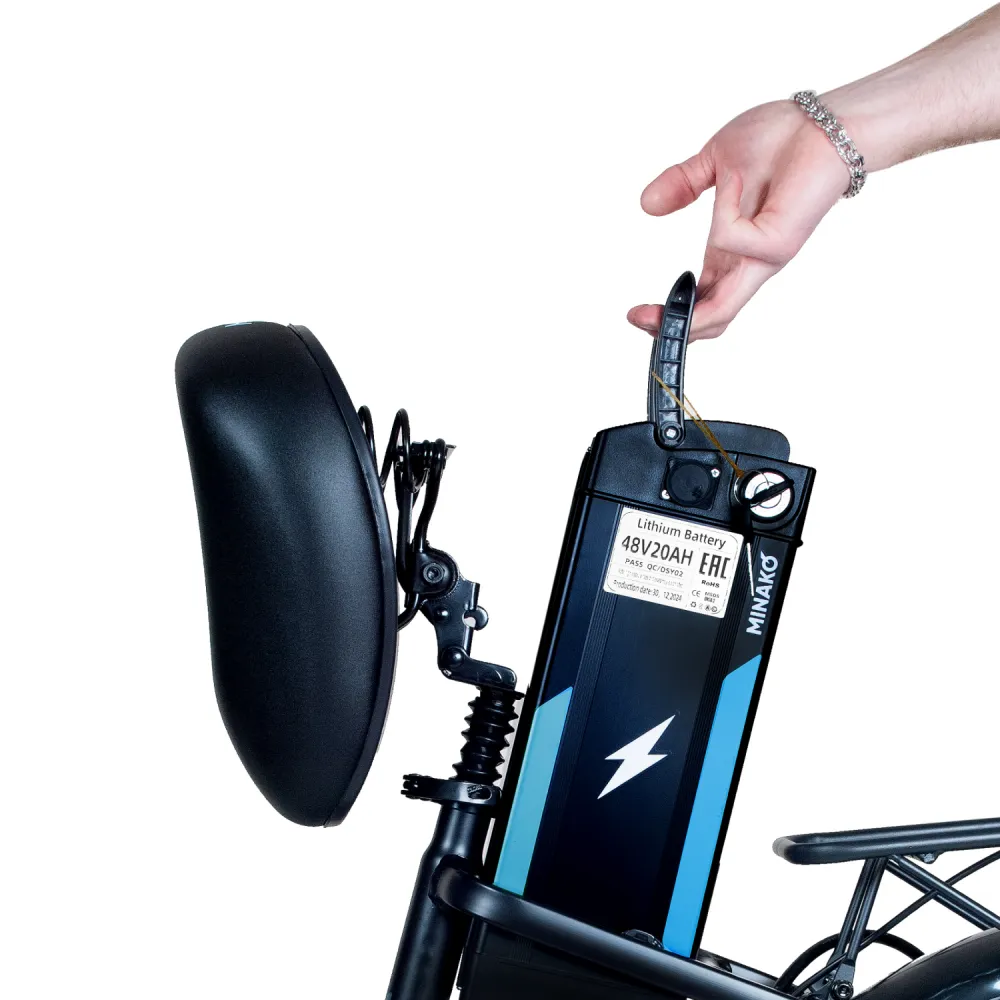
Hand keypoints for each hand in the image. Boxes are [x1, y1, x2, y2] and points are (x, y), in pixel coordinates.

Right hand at [627, 100, 849, 339]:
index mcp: (731, 249)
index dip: (669, 314)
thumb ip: (681, 184)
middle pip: (711, 320)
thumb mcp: (715, 160)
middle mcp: (748, 261)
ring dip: (681, 312)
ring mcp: (765, 256)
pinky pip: (730, 239)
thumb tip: (647, 205)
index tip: (633, 312)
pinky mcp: (778, 243)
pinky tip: (733, 182)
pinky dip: (722, 210)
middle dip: (669, 329)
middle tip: (635, 320)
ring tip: (649, 311)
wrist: (828, 123)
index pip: (701, 299)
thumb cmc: (783, 138)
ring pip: (721, 311)